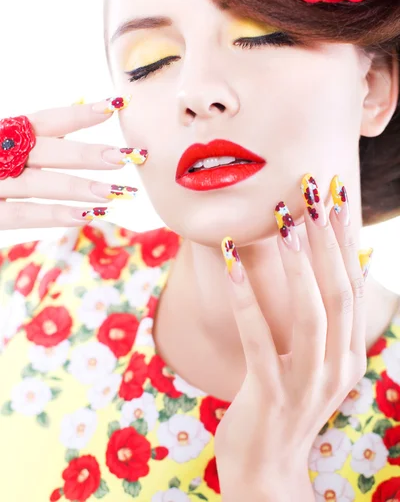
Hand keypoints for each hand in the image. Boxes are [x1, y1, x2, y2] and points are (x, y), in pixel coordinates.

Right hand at [0, 96, 147, 229]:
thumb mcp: (4, 145)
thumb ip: (26, 141)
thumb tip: (71, 124)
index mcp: (1, 133)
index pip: (43, 120)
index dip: (78, 113)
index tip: (115, 105)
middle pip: (47, 150)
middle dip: (88, 153)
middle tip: (129, 155)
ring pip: (38, 183)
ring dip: (79, 187)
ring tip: (117, 192)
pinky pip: (20, 215)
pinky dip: (53, 215)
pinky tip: (85, 217)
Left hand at [215, 174, 372, 500]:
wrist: (268, 468)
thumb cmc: (286, 402)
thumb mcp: (315, 360)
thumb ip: (327, 319)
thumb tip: (339, 264)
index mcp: (349, 352)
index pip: (352, 285)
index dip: (345, 239)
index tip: (335, 196)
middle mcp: (338, 366)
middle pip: (338, 291)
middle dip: (327, 238)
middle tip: (312, 192)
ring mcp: (307, 383)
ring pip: (310, 313)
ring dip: (298, 262)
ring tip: (283, 219)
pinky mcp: (271, 395)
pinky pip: (259, 340)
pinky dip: (247, 299)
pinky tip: (232, 263)